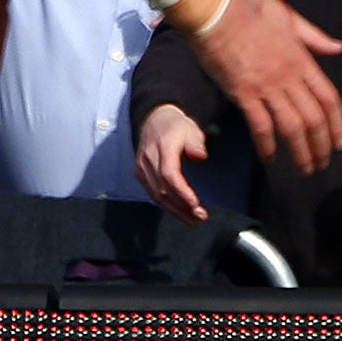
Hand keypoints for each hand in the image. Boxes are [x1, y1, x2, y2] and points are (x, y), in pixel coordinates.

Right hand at [134, 104, 210, 222]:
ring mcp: (142, 168)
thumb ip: (196, 143)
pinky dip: (167, 206)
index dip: (181, 192)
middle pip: (163, 190)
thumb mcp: (191, 128)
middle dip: (182, 207)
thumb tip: (200, 156)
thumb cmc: (176, 127)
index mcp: (162, 146)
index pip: (169, 174)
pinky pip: (153, 194)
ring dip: (175, 211)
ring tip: (193, 219)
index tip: (195, 204)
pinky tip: (180, 212)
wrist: (155, 121)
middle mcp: (148, 159)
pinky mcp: (141, 175)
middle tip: (200, 217)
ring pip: (156, 196)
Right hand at [175, 0, 341, 174]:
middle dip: (321, 145)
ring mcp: (266, 86)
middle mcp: (288, 76)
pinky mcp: (243, 93)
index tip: (341, 142)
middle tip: (322, 163)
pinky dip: (267, 145)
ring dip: (300, 151)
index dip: (338, 123)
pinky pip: (260, 125)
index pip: (328, 97)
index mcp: (301, 58)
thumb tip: (337, 47)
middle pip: (313, 118)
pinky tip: (269, 158)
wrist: (216, 9)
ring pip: (292, 127)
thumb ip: (313, 37)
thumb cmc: (248, 7)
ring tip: (304, 168)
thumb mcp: (288, 16)